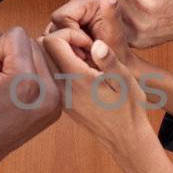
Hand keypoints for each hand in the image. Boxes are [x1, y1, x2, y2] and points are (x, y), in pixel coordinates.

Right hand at [0, 22, 60, 172]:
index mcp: (26, 82)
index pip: (16, 35)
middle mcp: (48, 92)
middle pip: (31, 43)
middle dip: (7, 55)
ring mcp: (55, 102)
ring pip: (37, 56)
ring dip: (16, 64)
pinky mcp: (56, 107)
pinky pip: (43, 73)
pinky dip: (26, 77)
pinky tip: (9, 96)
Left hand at [43, 0, 159, 148]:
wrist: (125, 138)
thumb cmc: (129, 108)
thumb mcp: (125, 80)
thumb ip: (109, 60)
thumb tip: (95, 44)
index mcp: (76, 78)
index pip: (52, 42)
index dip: (69, 34)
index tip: (87, 41)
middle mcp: (61, 88)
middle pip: (43, 50)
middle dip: (62, 41)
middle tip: (85, 48)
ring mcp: (60, 97)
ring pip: (45, 64)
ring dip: (62, 55)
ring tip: (86, 60)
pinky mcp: (62, 103)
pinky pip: (52, 77)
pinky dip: (63, 68)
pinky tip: (84, 73)